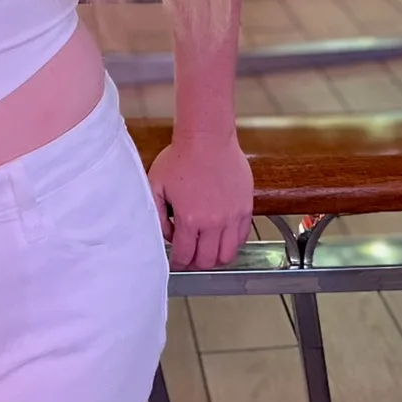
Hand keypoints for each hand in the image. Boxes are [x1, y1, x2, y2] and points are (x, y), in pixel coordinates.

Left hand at [147, 136, 253, 270]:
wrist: (207, 137)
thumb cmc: (181, 157)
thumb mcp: (156, 185)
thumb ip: (156, 214)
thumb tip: (165, 234)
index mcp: (189, 218)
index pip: (184, 254)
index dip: (178, 263)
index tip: (176, 262)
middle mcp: (213, 222)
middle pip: (206, 260)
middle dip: (195, 264)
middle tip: (190, 259)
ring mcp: (232, 216)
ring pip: (227, 254)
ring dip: (215, 259)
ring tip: (207, 252)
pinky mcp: (245, 208)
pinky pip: (242, 238)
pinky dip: (232, 244)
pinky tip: (222, 238)